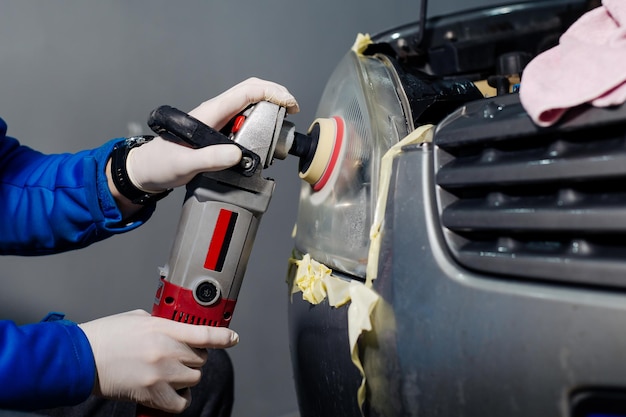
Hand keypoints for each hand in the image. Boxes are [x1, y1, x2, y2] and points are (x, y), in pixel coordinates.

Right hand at [78, 310, 238, 412]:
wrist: (81, 358)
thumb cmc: (106, 336)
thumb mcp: (138, 319)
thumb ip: (162, 324)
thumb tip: (177, 329)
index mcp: (162, 328)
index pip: (204, 333)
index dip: (223, 336)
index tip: (232, 338)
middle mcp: (165, 351)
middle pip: (201, 358)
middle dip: (194, 357)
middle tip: (179, 356)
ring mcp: (161, 374)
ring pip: (193, 378)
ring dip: (186, 376)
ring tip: (170, 372)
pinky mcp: (152, 394)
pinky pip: (181, 402)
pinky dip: (180, 399)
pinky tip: (172, 392)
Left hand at [125, 77, 298, 192]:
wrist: (148, 170)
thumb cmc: (161, 163)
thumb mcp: (185, 164)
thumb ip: (210, 159)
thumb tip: (237, 154)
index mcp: (209, 113)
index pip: (246, 93)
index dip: (271, 93)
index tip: (289, 104)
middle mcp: (215, 113)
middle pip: (251, 92)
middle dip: (275, 96)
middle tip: (291, 112)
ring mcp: (217, 121)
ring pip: (249, 105)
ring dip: (269, 108)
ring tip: (282, 123)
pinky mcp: (219, 132)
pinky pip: (243, 120)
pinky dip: (260, 122)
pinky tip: (264, 136)